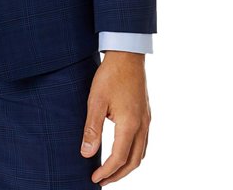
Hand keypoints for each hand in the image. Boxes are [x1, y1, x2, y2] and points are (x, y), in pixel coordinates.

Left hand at [80, 50, 150, 185]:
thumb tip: (86, 153)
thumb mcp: (95, 101)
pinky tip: (121, 150)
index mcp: (130, 124)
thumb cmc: (110, 75)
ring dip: (126, 166)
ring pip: (141, 153)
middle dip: (118, 174)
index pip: (119, 158)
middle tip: (102, 180)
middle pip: (134, 162)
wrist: (127, 55)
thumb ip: (92, 129)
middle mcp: (142, 125)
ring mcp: (147, 120)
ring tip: (111, 170)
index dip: (106, 171)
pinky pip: (143, 142)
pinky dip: (132, 153)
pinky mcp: (146, 114)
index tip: (94, 179)